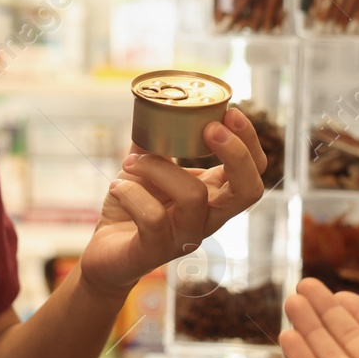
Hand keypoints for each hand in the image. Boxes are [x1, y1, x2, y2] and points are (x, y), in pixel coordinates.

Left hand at [79, 107, 266, 298]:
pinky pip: (153, 217)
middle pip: (249, 190)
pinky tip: (118, 186)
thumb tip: (155, 104)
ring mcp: (186, 237)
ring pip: (194, 196)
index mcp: (213, 194)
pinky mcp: (157, 251)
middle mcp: (209, 218)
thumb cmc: (131, 208)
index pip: (253, 171)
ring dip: (159, 168)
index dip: (249, 141)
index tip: (229, 111)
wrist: (105, 253)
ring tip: (131, 162)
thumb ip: (155, 140)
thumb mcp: (146, 167)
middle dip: (236, 154)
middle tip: (209, 128)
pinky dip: (132, 192)